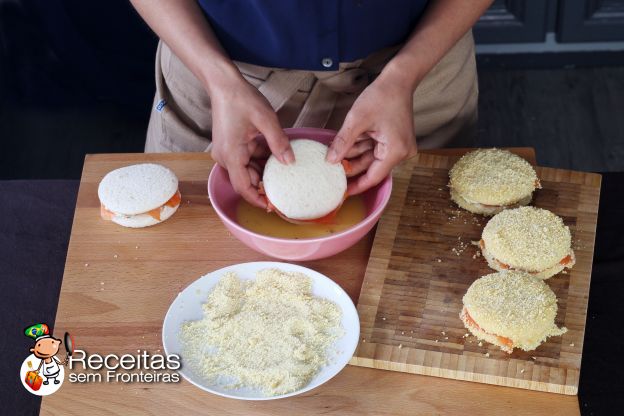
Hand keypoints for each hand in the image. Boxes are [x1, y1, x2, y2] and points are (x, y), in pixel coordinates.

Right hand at [209, 77, 293, 207]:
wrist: (224, 84)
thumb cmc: (240, 99)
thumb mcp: (265, 119)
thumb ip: (279, 142)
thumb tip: (290, 162)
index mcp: (231, 154)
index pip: (243, 187)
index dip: (258, 199)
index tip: (273, 206)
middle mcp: (225, 157)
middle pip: (246, 180)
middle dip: (265, 184)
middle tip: (286, 187)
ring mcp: (227, 151)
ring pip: (248, 170)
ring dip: (264, 170)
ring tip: (283, 169)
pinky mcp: (231, 145)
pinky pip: (247, 159)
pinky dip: (260, 159)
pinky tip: (275, 153)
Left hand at [327, 74, 416, 194]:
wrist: (399, 79)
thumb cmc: (382, 96)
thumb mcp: (357, 120)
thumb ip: (343, 143)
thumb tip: (330, 161)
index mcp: (396, 152)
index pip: (373, 177)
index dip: (356, 186)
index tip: (341, 193)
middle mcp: (400, 152)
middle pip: (371, 167)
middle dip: (351, 166)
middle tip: (330, 172)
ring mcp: (398, 146)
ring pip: (370, 157)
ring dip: (353, 155)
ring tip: (333, 155)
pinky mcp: (394, 139)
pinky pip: (374, 148)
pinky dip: (360, 146)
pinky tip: (343, 146)